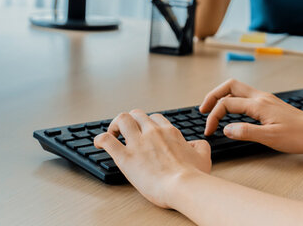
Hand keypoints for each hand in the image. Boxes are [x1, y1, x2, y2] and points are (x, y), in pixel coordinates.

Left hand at [94, 110, 211, 208]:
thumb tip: (197, 143)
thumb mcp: (204, 156)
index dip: (147, 124)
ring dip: (115, 125)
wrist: (184, 186)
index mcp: (169, 132)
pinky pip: (106, 140)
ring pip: (121, 119)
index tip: (144, 132)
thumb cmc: (194, 175)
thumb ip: (200, 146)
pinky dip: (100, 139)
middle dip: (130, 121)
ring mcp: (138, 143)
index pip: (155, 118)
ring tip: (113, 134)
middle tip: (127, 132)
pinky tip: (98, 143)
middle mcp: (152, 133)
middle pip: (137, 114)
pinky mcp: (125, 157)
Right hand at [199, 79, 302, 153]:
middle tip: (203, 109)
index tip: (209, 131)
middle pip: (230, 86)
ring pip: (238, 89)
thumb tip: (226, 128)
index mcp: (259, 104)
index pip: (227, 104)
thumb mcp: (270, 138)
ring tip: (213, 110)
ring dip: (223, 97)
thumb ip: (246, 132)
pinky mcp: (270, 103)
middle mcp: (261, 97)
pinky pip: (246, 96)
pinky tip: (233, 113)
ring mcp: (266, 99)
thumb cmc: (298, 136)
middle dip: (213, 95)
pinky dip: (234, 101)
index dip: (213, 116)